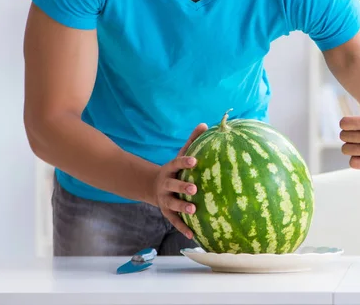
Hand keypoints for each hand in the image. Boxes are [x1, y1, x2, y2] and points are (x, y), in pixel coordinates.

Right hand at [152, 123, 207, 238]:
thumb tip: (206, 124)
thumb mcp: (181, 154)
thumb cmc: (175, 169)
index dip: (184, 162)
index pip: (177, 163)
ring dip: (182, 206)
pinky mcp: (166, 212)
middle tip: (194, 189)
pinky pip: (174, 221)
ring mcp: (164, 199)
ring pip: (172, 204)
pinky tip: (192, 235)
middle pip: (172, 185)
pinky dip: (182, 227)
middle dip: (182, 187)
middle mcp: (165, 184)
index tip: (194, 161)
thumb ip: (192, 141)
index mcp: (170, 169)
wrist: (152, 186)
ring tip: (193, 209)